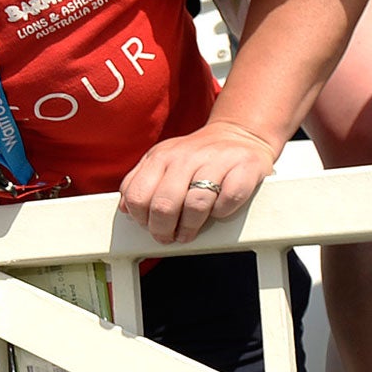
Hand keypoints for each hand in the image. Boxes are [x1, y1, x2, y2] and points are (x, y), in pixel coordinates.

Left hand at [118, 118, 276, 245]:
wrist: (239, 135)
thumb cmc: (198, 157)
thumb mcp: (162, 162)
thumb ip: (139, 182)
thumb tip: (126, 208)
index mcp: (160, 157)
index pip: (138, 196)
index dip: (141, 219)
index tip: (148, 227)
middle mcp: (186, 157)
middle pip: (164, 204)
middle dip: (162, 229)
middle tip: (167, 236)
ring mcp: (216, 161)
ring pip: (195, 205)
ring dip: (190, 226)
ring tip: (188, 232)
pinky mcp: (245, 168)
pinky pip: (228, 200)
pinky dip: (222, 212)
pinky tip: (217, 212)